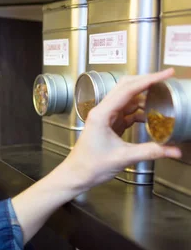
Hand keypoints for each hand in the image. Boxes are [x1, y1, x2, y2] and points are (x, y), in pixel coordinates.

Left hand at [63, 68, 181, 190]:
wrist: (76, 175)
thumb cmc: (89, 166)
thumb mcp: (123, 157)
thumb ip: (150, 152)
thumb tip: (172, 150)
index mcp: (102, 114)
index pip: (128, 89)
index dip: (149, 80)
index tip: (165, 74)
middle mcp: (102, 112)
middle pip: (126, 88)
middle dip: (146, 82)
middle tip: (165, 79)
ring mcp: (105, 118)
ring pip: (127, 100)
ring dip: (144, 98)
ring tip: (161, 99)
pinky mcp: (109, 125)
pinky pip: (127, 112)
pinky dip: (140, 112)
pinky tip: (150, 117)